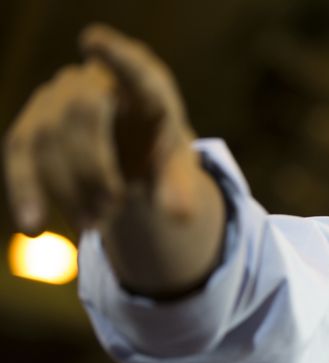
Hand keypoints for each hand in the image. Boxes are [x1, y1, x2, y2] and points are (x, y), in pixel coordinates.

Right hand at [4, 23, 197, 233]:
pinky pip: (19, 156)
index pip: (133, 68)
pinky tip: (34, 227)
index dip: (115, 55)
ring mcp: (55, 99)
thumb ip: (179, 186)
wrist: (127, 155)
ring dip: (67, 190)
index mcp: (144, 84)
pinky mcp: (30, 127)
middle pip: (82, 113)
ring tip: (94, 225)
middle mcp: (95, 81)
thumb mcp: (176, 168)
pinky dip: (26, 192)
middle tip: (114, 210)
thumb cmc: (157, 152)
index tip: (92, 41)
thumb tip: (181, 216)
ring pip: (45, 138)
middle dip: (94, 170)